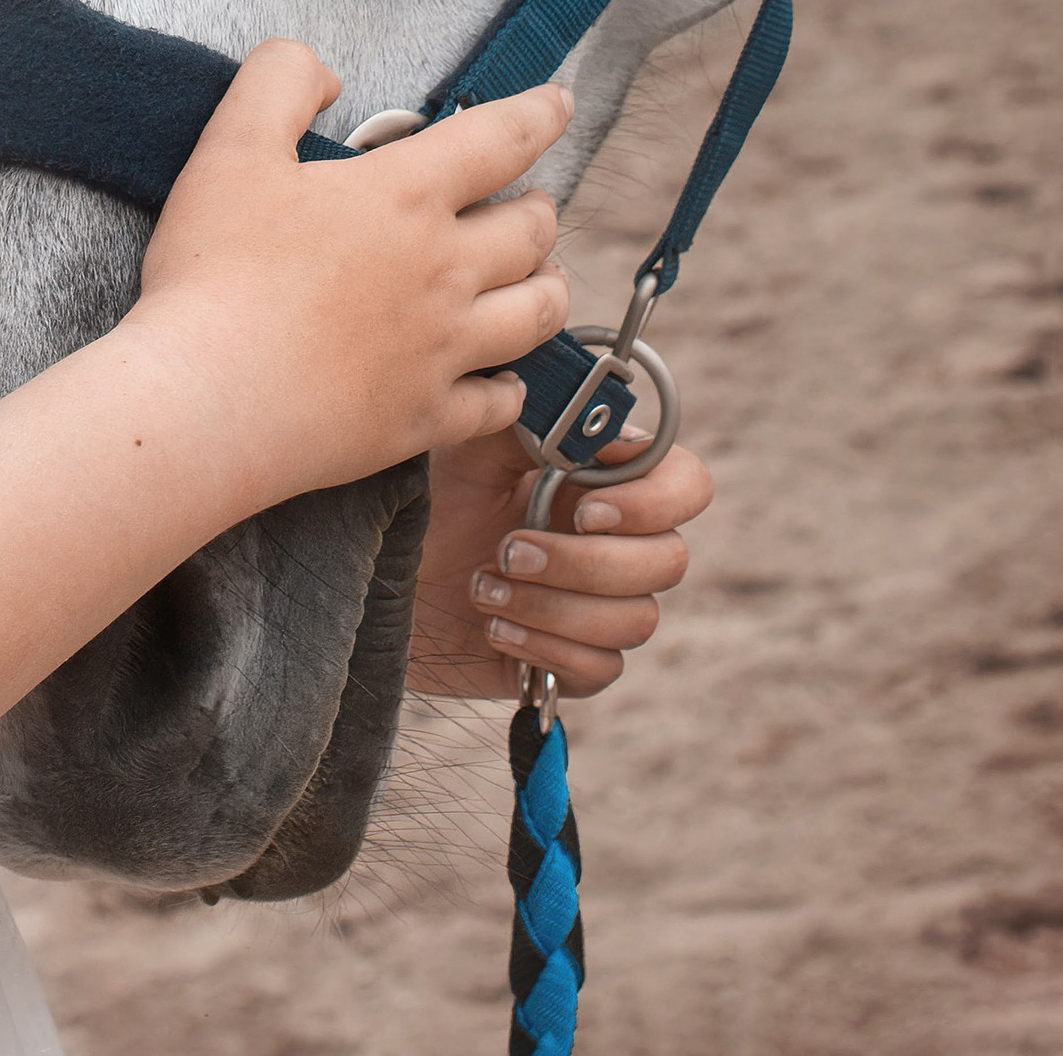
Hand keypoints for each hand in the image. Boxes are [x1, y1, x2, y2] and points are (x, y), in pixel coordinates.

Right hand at [131, 43, 571, 519]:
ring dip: (550, 288)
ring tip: (545, 277)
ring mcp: (443, 350)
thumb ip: (281, 81)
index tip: (560, 103)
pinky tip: (504, 382)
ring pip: (537, 315)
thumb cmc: (217, 272)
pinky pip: (499, 404)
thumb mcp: (232, 145)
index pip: (498, 139)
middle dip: (541, 209)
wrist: (210, 400)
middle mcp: (445, 270)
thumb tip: (328, 76)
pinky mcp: (426, 418)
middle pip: (532, 232)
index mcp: (405, 196)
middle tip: (534, 203)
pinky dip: (512, 388)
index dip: (539, 114)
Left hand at [406, 428, 712, 698]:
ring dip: (555, 605)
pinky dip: (546, 647)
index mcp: (601, 482)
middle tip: (509, 550)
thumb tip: (584, 395)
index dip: (653, 501)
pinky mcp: (572, 661)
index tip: (587, 507)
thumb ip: (533, 414)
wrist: (377, 574)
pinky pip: (602, 667)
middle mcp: (614, 544)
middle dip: (585, 561)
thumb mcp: (472, 443)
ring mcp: (597, 606)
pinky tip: (495, 626)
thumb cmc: (428, 498)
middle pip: (668, 562)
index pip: (685, 486)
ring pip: (636, 620)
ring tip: (484, 588)